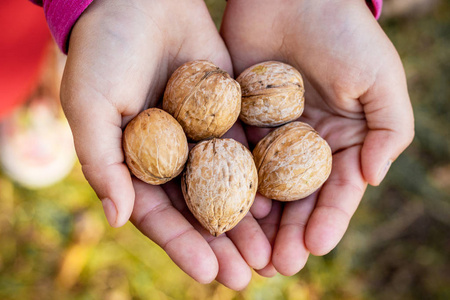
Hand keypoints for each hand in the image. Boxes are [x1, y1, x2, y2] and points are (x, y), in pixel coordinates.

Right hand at [60, 0, 270, 289]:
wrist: (139, 0)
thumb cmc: (105, 51)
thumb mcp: (91, 105)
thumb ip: (103, 162)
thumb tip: (119, 220)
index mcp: (134, 163)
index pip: (159, 215)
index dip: (183, 246)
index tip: (208, 274)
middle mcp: (170, 157)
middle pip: (198, 210)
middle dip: (222, 244)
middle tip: (247, 275)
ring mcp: (201, 137)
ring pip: (227, 188)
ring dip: (248, 221)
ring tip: (270, 252)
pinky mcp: (227, 114)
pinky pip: (246, 151)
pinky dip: (261, 178)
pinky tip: (281, 202)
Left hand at [221, 0, 414, 275]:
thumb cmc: (342, 32)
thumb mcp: (381, 80)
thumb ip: (389, 130)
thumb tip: (372, 180)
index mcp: (340, 140)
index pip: (335, 190)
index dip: (327, 220)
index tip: (314, 246)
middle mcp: (303, 143)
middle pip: (295, 198)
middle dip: (287, 232)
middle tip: (275, 265)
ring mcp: (267, 134)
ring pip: (261, 186)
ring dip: (255, 221)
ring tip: (247, 250)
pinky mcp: (236, 119)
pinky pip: (232, 157)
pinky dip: (228, 184)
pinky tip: (222, 208)